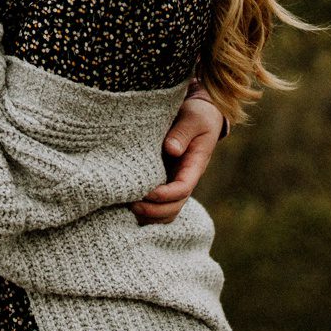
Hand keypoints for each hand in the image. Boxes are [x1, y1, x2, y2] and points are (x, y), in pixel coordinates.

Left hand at [132, 96, 222, 224]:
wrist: (201, 115)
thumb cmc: (197, 115)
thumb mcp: (193, 119)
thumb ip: (182, 133)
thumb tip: (170, 149)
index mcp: (195, 165)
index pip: (183, 189)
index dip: (165, 195)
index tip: (147, 193)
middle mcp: (185, 178)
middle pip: (175, 206)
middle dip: (155, 210)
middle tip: (132, 205)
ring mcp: (175, 180)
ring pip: (167, 210)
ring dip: (150, 215)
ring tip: (129, 207)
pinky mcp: (164, 179)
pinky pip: (159, 203)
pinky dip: (147, 210)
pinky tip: (129, 205)